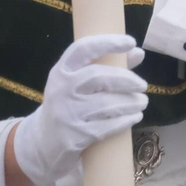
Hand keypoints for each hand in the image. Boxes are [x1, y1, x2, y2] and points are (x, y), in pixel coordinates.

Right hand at [12, 35, 147, 185]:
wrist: (42, 144)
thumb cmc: (68, 106)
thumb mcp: (78, 84)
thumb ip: (109, 66)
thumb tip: (138, 53)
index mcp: (61, 72)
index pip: (82, 49)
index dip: (108, 42)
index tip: (130, 42)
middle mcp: (61, 90)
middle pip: (99, 77)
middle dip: (126, 79)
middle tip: (142, 85)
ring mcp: (66, 115)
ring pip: (106, 104)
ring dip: (131, 102)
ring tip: (142, 102)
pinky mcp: (74, 137)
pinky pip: (107, 126)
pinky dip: (126, 120)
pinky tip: (135, 117)